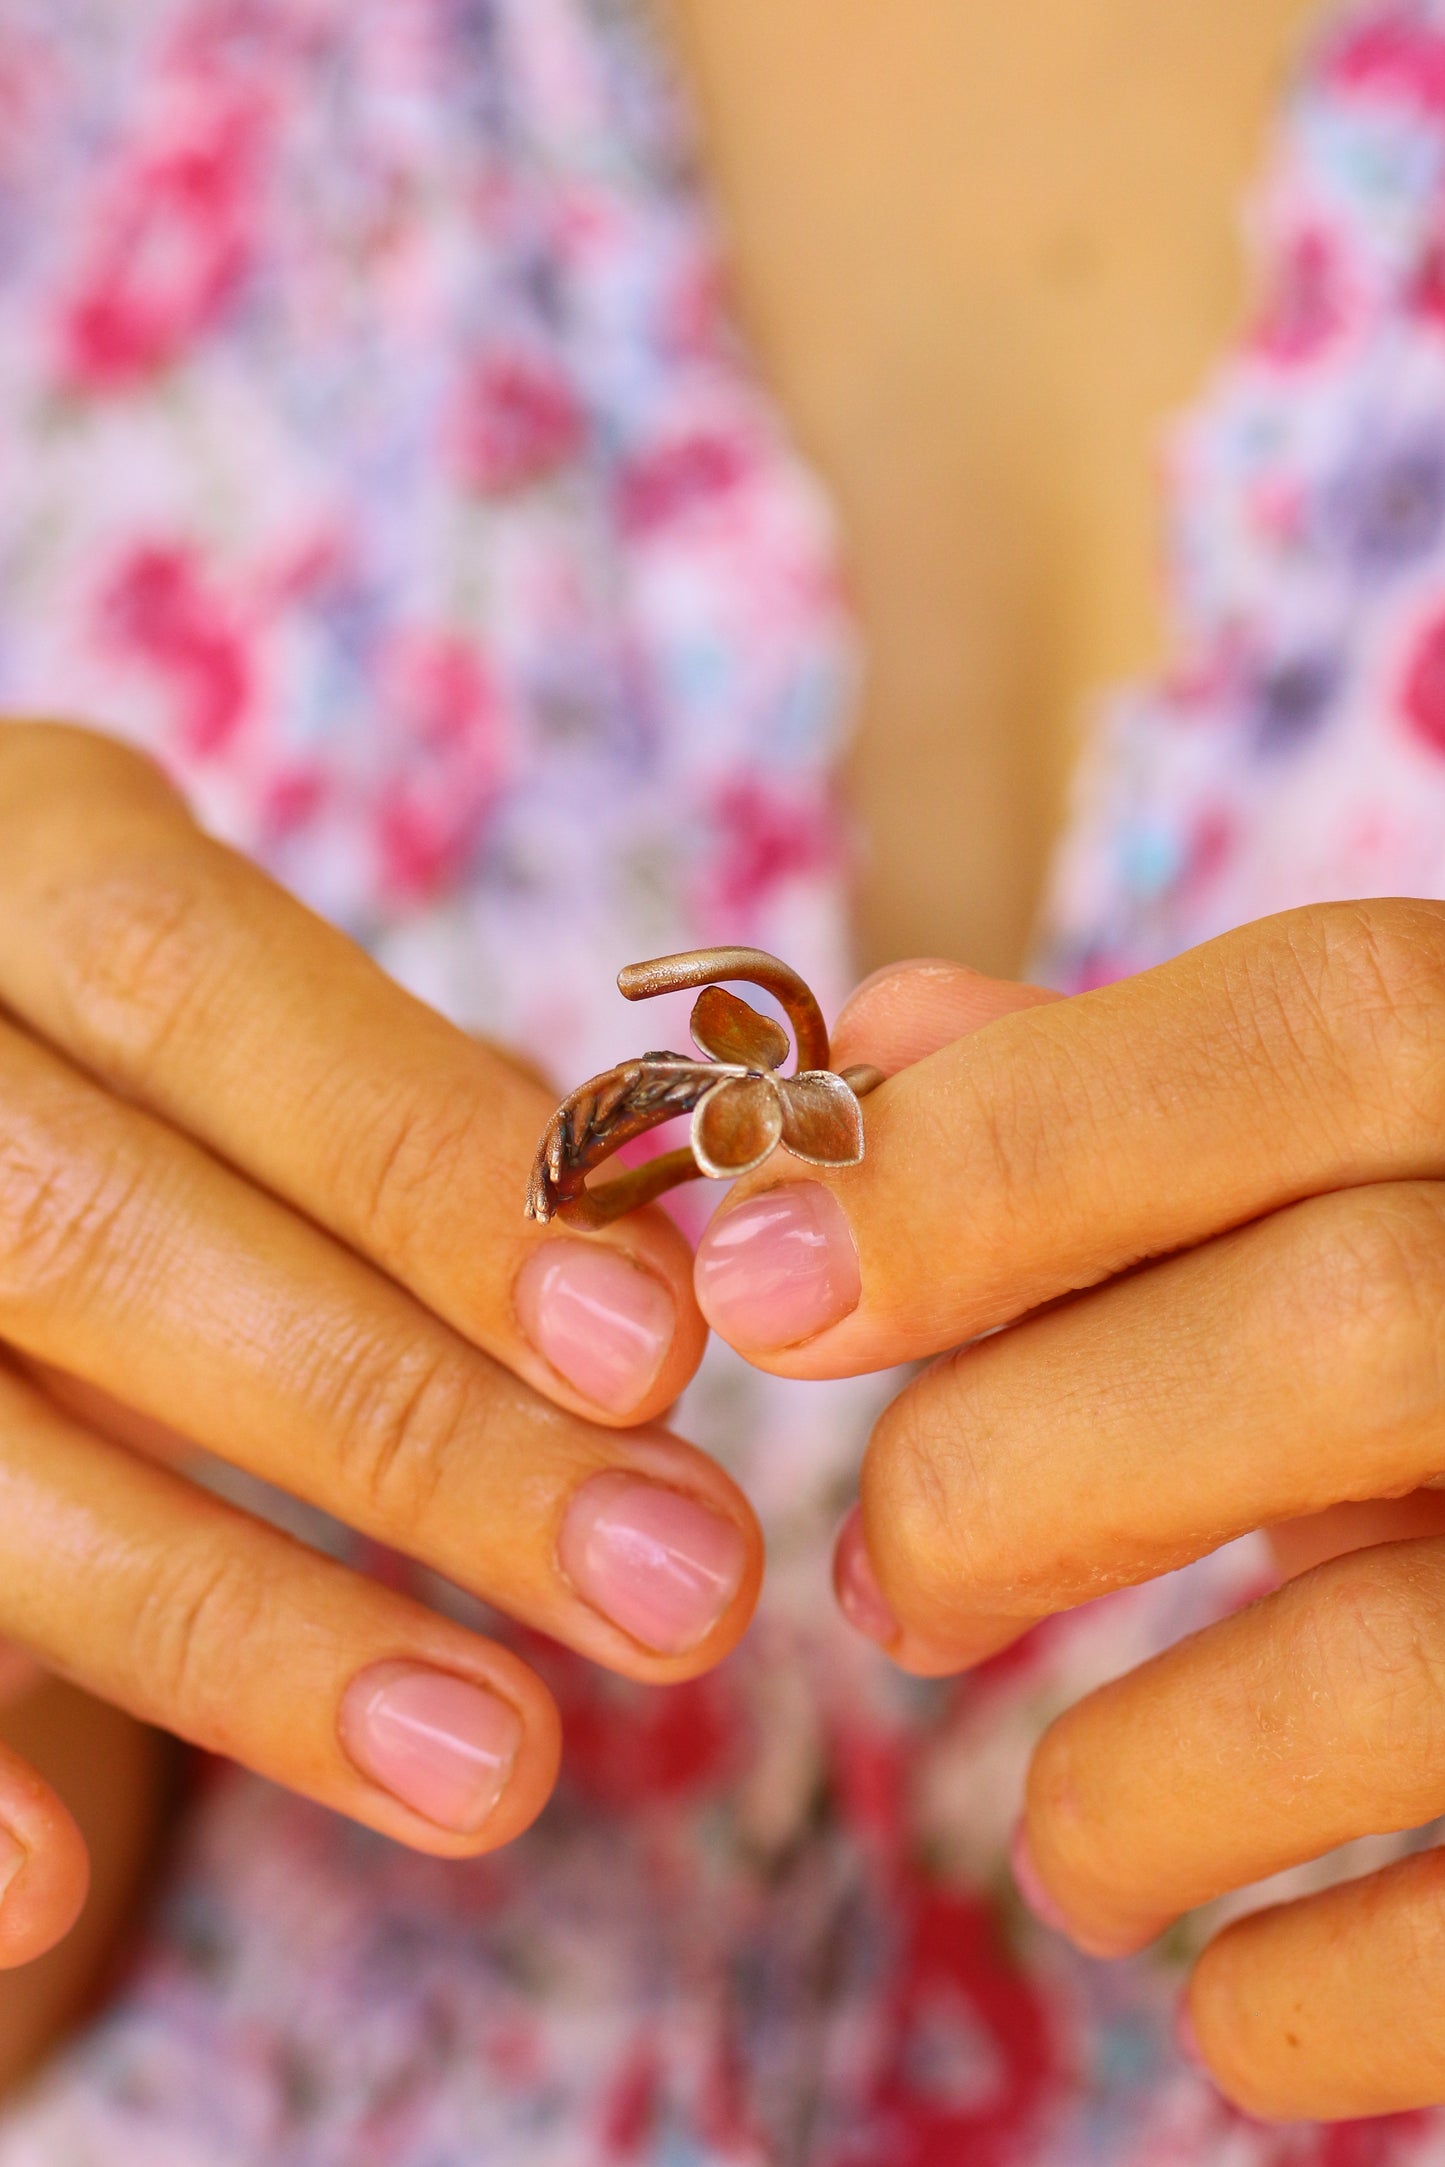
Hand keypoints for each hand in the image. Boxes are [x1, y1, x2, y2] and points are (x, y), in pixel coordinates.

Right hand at [0, 721, 759, 1966]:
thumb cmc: (117, 1041)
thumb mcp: (226, 1007)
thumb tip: (648, 1268)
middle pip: (95, 1236)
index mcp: (5, 858)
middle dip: (399, 1428)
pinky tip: (58, 1898)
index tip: (652, 1351)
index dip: (420, 1166)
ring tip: (495, 1764)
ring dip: (238, 1633)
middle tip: (671, 1585)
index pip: (200, 986)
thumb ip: (399, 1110)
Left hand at [695, 901, 1444, 2121]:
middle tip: (882, 1585)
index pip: (1310, 1031)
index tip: (754, 1282)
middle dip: (1021, 1470)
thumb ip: (1124, 1099)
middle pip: (1348, 1333)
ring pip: (1406, 1655)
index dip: (1003, 1151)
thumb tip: (874, 1045)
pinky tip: (1227, 1993)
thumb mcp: (1350, 1169)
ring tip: (1063, 1844)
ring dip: (1139, 1781)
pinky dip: (1311, 1998)